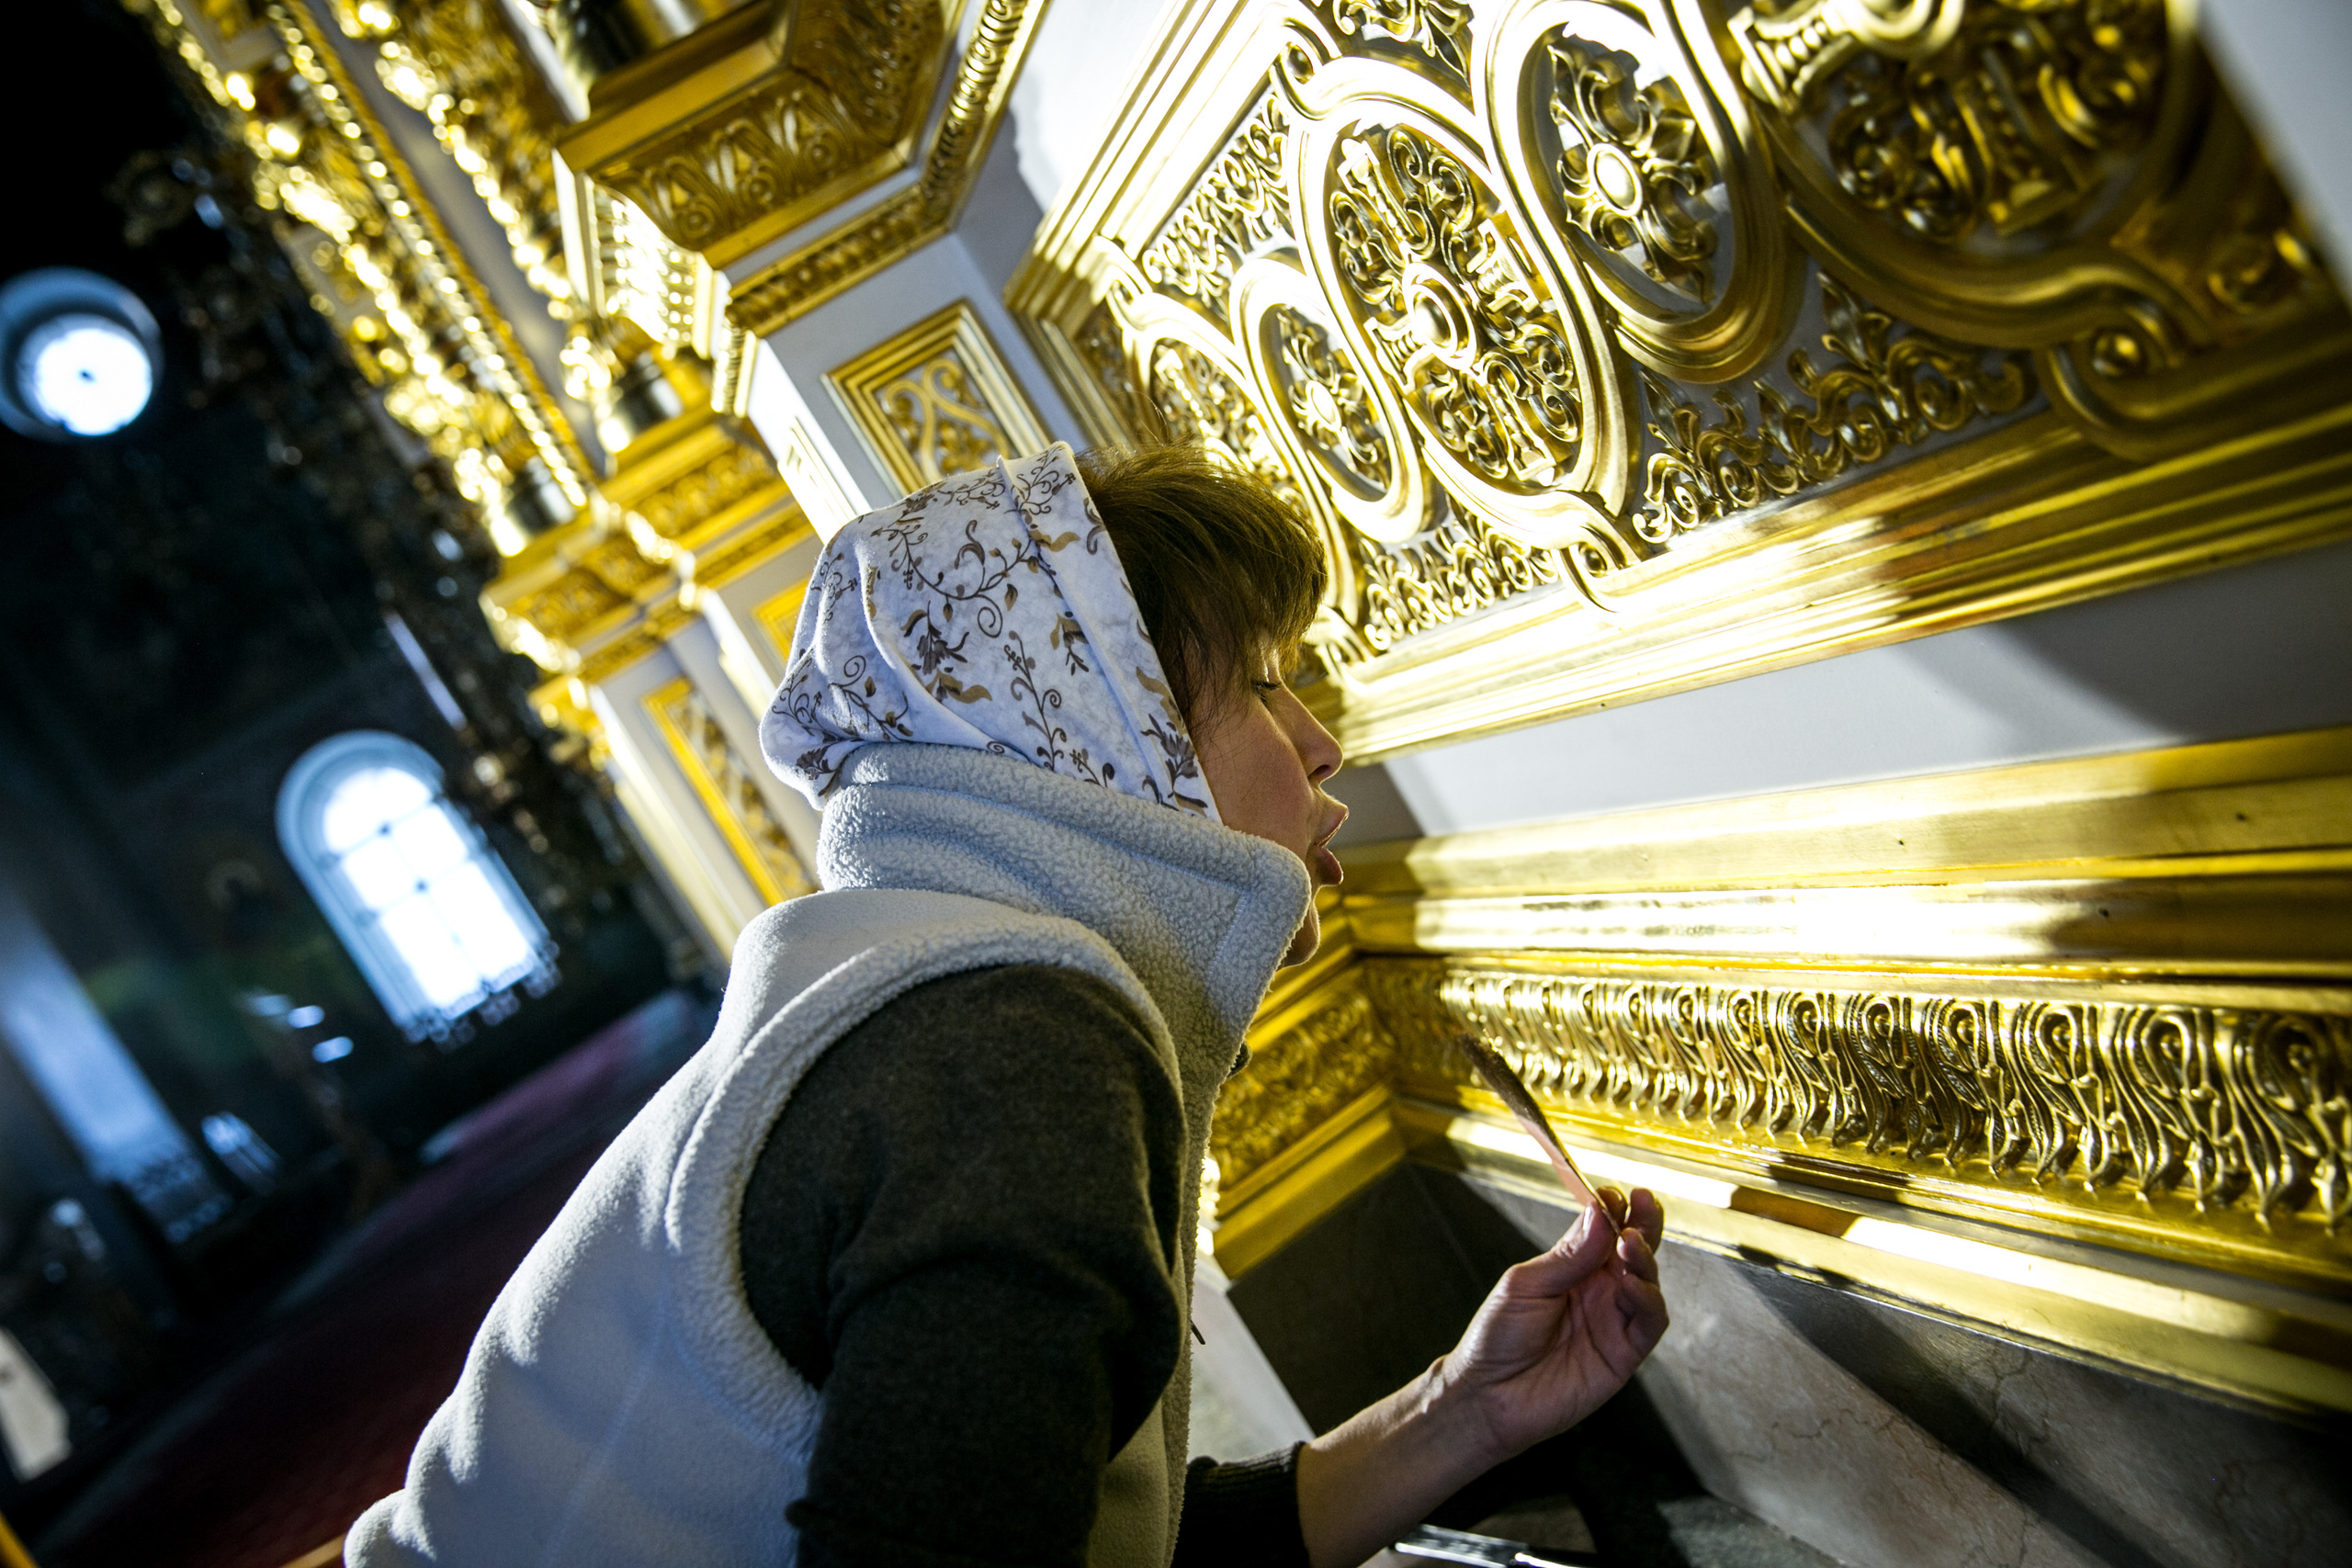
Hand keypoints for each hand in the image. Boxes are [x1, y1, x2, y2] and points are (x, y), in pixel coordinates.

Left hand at [1432, 1188, 1667, 1464]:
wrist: (1488, 1395)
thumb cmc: (1497, 1338)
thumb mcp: (1527, 1285)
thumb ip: (1568, 1254)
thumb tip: (1599, 1213)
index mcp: (1573, 1268)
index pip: (1604, 1230)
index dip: (1614, 1209)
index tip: (1615, 1193)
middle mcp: (1598, 1291)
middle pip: (1635, 1250)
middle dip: (1644, 1223)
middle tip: (1643, 1202)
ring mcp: (1613, 1320)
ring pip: (1648, 1281)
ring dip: (1645, 1259)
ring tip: (1630, 1243)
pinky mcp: (1624, 1353)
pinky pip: (1649, 1322)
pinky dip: (1648, 1300)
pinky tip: (1631, 1285)